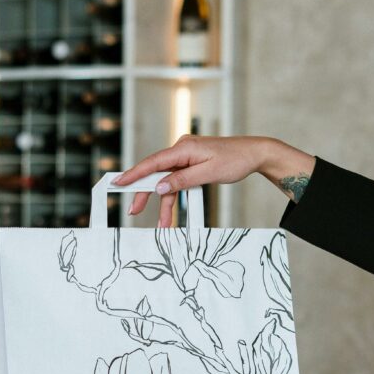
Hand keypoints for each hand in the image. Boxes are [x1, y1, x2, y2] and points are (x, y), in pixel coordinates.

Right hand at [116, 134, 315, 225]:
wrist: (254, 154)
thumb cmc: (235, 160)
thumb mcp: (208, 173)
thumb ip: (182, 181)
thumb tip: (160, 188)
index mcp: (184, 148)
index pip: (153, 162)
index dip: (134, 173)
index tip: (119, 182)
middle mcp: (182, 150)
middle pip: (156, 173)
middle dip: (145, 193)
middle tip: (133, 210)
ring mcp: (186, 157)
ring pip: (167, 182)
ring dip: (164, 203)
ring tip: (161, 224)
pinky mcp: (192, 164)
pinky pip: (178, 182)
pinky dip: (175, 197)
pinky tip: (172, 214)